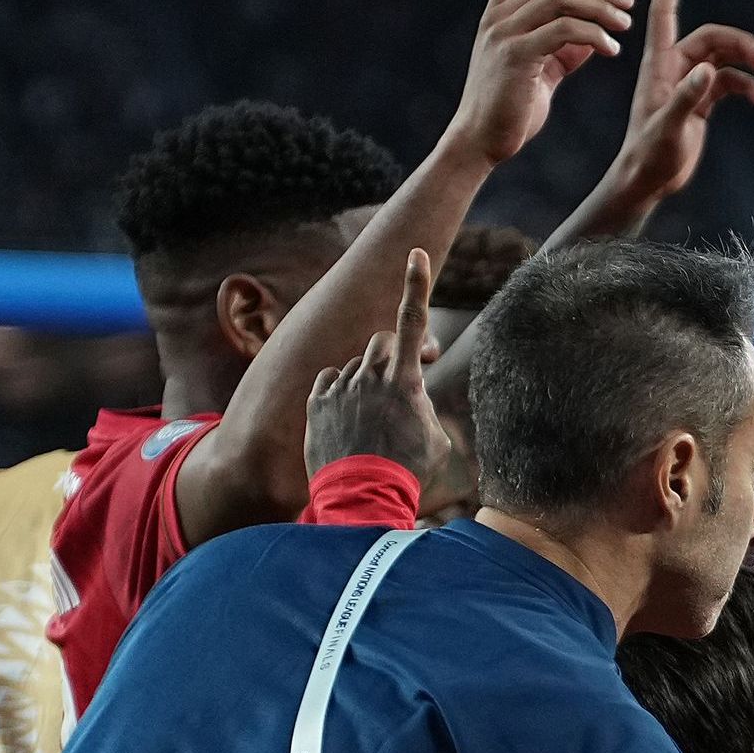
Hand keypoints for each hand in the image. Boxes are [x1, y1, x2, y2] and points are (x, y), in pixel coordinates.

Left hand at [304, 252, 456, 484]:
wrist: (362, 497)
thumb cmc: (408, 471)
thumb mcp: (436, 441)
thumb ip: (426, 409)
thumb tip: (418, 403)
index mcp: (406, 379)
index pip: (413, 320)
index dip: (416, 284)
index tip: (414, 255)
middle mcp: (371, 374)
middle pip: (381, 343)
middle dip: (389, 359)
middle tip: (394, 390)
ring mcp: (341, 386)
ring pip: (354, 367)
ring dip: (363, 385)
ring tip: (367, 425)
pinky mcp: (317, 401)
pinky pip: (328, 382)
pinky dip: (337, 394)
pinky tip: (345, 423)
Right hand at [447, 0, 636, 169]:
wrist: (481, 142)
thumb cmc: (511, 111)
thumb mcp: (541, 73)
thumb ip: (563, 50)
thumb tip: (592, 36)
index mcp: (501, 18)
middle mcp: (500, 19)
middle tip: (627, 4)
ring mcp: (505, 34)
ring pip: (561, 1)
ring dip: (600, 9)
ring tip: (624, 26)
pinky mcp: (517, 55)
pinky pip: (563, 31)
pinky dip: (593, 35)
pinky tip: (610, 48)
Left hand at [587, 0, 753, 215]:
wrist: (647, 183)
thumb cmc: (647, 157)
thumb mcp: (666, 129)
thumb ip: (687, 99)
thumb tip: (710, 70)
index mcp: (659, 65)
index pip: (664, 12)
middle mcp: (674, 67)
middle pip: (713, 37)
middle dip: (741, 42)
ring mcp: (690, 83)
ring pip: (725, 57)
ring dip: (749, 60)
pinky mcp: (701, 101)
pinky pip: (731, 82)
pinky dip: (749, 87)